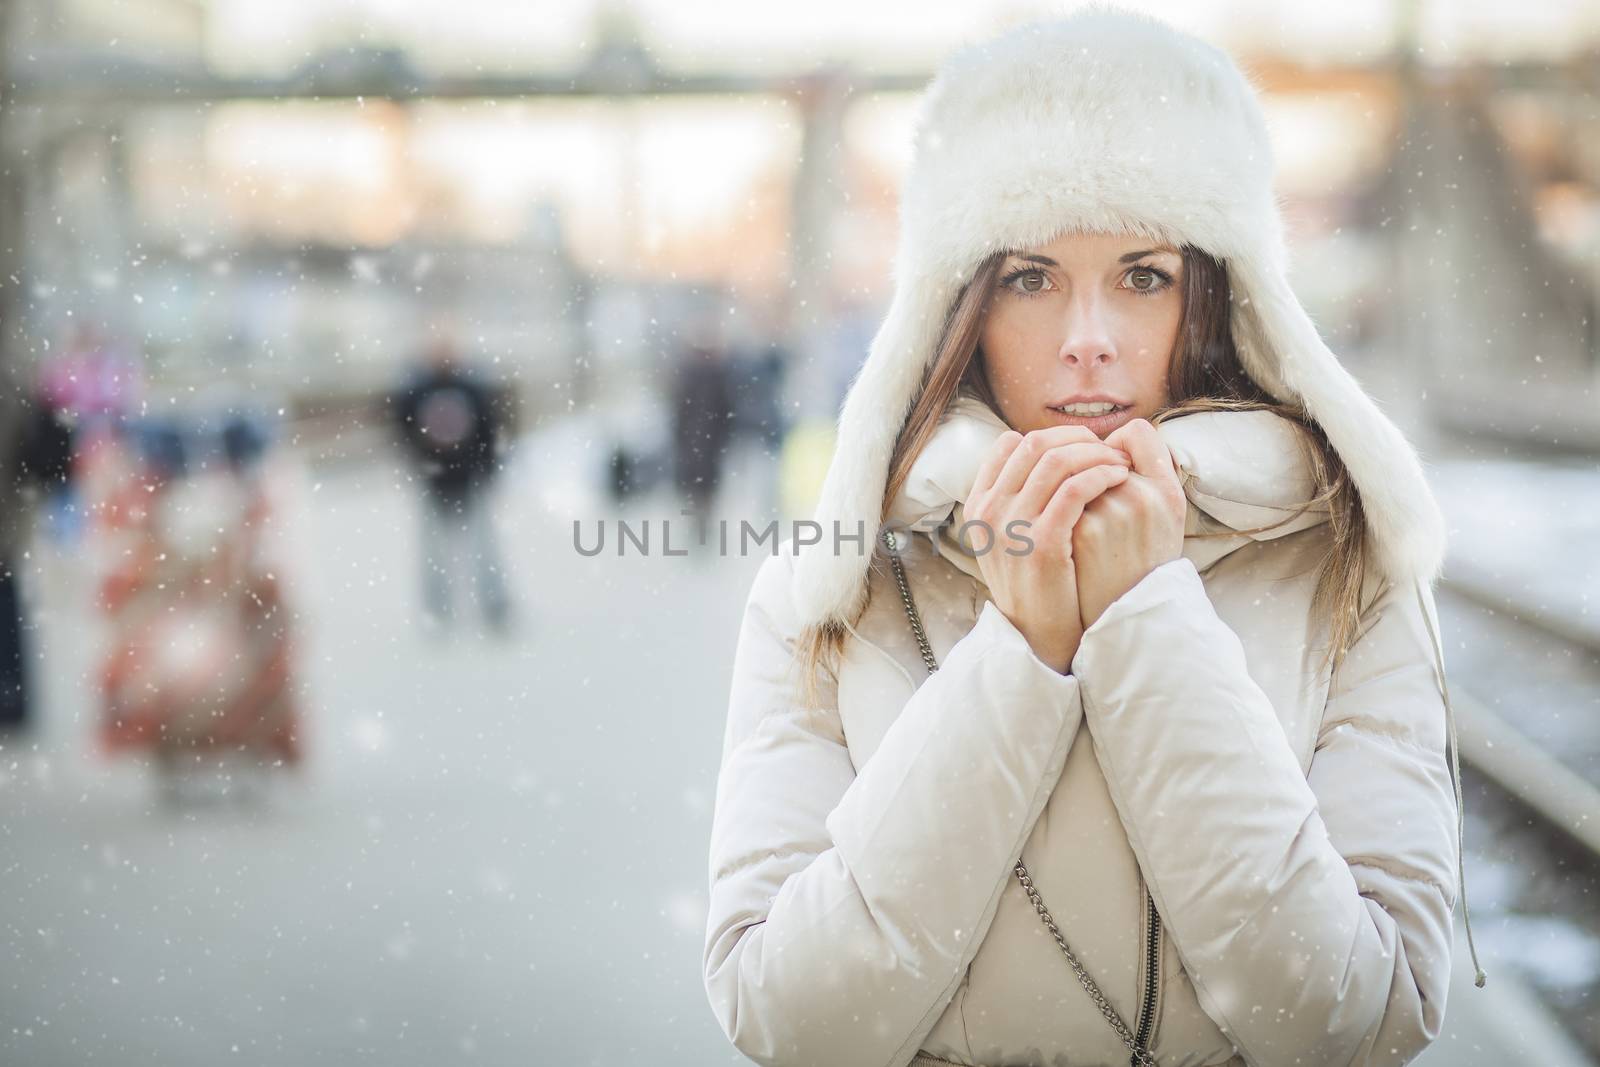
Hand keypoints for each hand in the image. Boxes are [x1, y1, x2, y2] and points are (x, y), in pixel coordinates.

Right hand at [964, 426, 1133, 672]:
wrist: (1037, 637)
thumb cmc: (1036, 585)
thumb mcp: (1007, 540)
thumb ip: (1015, 501)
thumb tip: (1045, 458)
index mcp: (979, 505)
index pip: (1010, 445)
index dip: (1051, 438)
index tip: (1080, 447)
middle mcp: (990, 511)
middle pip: (1034, 444)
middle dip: (1077, 439)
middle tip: (1107, 449)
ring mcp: (1012, 527)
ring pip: (1057, 461)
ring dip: (1096, 454)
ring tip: (1121, 464)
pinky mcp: (1043, 544)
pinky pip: (1075, 489)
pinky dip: (1102, 475)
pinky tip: (1120, 479)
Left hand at [1071, 418, 1186, 632]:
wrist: (1121, 619)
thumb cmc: (1140, 564)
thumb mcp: (1165, 519)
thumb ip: (1148, 475)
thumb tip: (1113, 438)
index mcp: (1168, 491)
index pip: (1138, 433)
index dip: (1115, 445)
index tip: (1108, 467)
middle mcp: (1141, 497)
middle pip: (1095, 449)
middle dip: (1084, 464)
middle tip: (1083, 496)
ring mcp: (1108, 513)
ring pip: (1070, 469)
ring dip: (1064, 482)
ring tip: (1071, 513)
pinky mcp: (1077, 531)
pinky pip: (1053, 493)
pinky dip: (1051, 502)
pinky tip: (1057, 524)